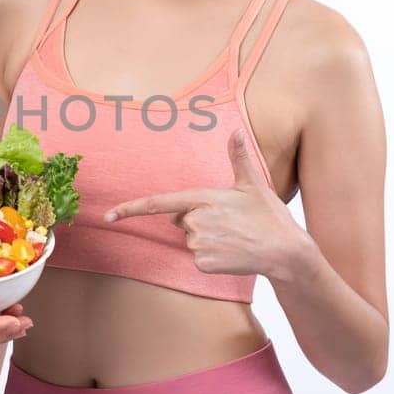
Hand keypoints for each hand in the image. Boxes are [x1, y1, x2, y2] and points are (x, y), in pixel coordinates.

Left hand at [103, 128, 311, 282]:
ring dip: (207, 238)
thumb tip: (235, 131)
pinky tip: (232, 252)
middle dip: (198, 220)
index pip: (159, 203)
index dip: (131, 209)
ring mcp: (199, 243)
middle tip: (228, 222)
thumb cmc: (269, 216)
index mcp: (203, 198)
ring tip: (234, 237)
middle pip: (181, 220)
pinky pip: (198, 258)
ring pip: (190, 239)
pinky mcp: (204, 263)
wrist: (285, 251)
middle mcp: (196, 220)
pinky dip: (212, 257)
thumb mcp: (252, 184)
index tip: (108, 215)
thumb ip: (238, 157)